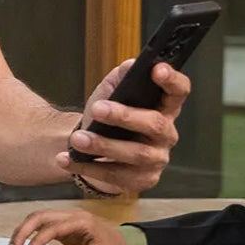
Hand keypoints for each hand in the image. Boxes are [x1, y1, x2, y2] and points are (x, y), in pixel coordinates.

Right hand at [8, 208, 127, 244]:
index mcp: (80, 220)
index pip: (51, 227)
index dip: (36, 241)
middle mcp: (69, 214)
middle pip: (38, 217)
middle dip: (22, 232)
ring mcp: (65, 218)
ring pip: (36, 218)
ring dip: (22, 232)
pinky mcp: (61, 224)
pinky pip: (40, 224)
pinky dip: (28, 233)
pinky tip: (22, 244)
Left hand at [57, 58, 190, 196]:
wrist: (90, 148)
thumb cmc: (106, 117)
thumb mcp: (109, 93)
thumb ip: (119, 79)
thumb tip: (130, 65)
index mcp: (163, 108)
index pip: (178, 92)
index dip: (172, 80)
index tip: (156, 69)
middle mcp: (166, 134)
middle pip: (154, 124)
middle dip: (124, 116)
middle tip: (97, 109)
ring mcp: (156, 159)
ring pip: (135, 154)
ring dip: (103, 145)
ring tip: (76, 139)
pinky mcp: (140, 180)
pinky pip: (115, 175)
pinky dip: (87, 167)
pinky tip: (66, 159)